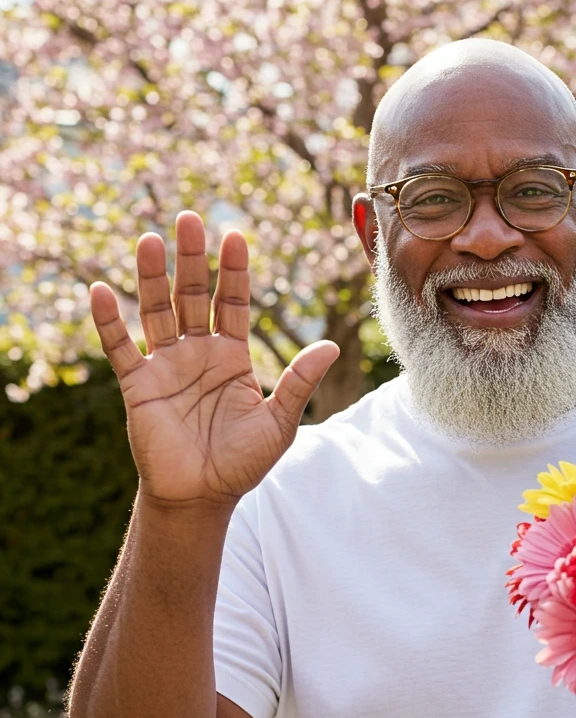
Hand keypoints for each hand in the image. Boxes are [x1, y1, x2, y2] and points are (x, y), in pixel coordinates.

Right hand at [89, 210, 338, 509]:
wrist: (203, 497)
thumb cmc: (243, 462)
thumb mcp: (279, 422)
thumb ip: (298, 383)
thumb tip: (331, 347)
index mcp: (232, 356)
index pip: (232, 303)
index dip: (234, 272)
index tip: (236, 236)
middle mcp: (198, 353)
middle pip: (192, 296)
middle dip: (192, 260)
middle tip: (190, 220)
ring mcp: (166, 366)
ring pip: (156, 312)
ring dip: (152, 278)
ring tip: (151, 240)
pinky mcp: (138, 386)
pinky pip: (120, 348)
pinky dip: (110, 322)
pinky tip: (103, 291)